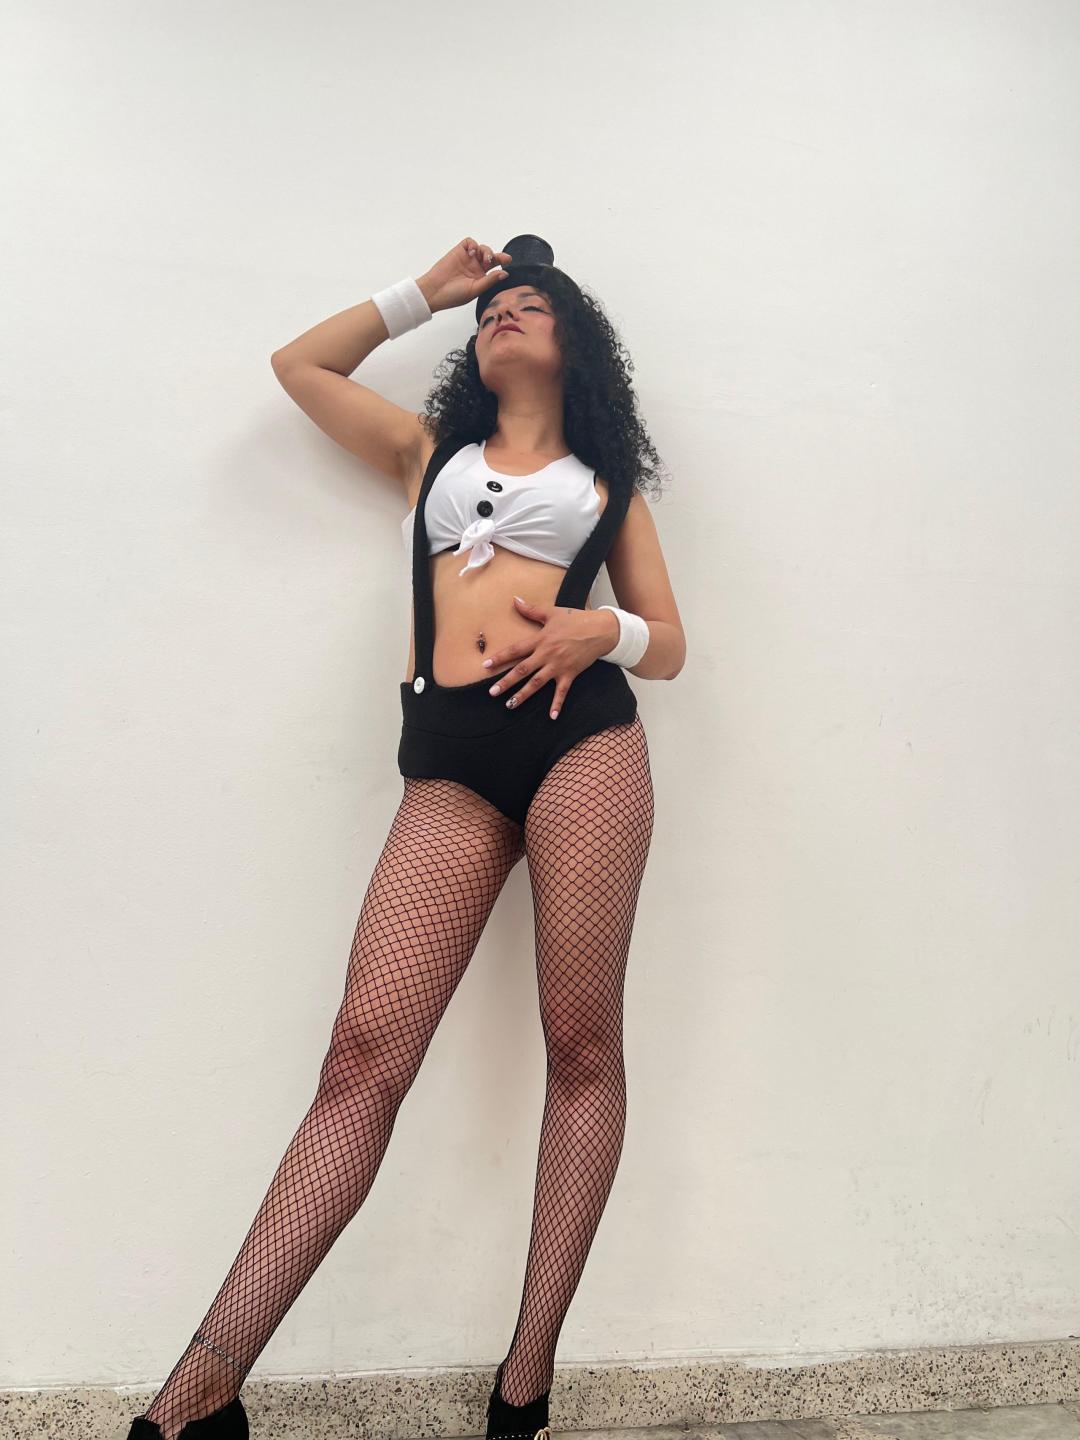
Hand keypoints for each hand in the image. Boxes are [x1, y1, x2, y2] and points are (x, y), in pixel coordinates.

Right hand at [417, 238, 514, 313]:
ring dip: (486, 251)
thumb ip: (489, 280)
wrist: (434, 291)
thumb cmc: (453, 295)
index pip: (495, 268)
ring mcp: (467, 259)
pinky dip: (473, 244)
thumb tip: (505, 273)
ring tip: (483, 259)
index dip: (502, 262)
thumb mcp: (475, 289)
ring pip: (482, 248)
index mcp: (481, 278)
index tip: (509, 260)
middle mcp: (475, 267)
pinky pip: (469, 242)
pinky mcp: (458, 252)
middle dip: (496, 255)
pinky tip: (472, 252)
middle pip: (490, 256)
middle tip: (496, 260)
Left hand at [483, 597, 619, 718]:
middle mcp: (546, 655)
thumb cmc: (576, 619)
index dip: (500, 658)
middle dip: (506, 682)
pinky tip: (552, 716)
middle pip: (522, 670)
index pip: (515, 650)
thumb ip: (531, 609)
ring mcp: (558, 666)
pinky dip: (557, 704)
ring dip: (523, 695)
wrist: (600, 630)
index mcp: (540, 640)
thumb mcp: (552, 612)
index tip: (486, 666)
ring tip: (510, 705)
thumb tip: (515, 600)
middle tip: (492, 692)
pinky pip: (562, 692)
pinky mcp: (570, 674)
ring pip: (537, 683)